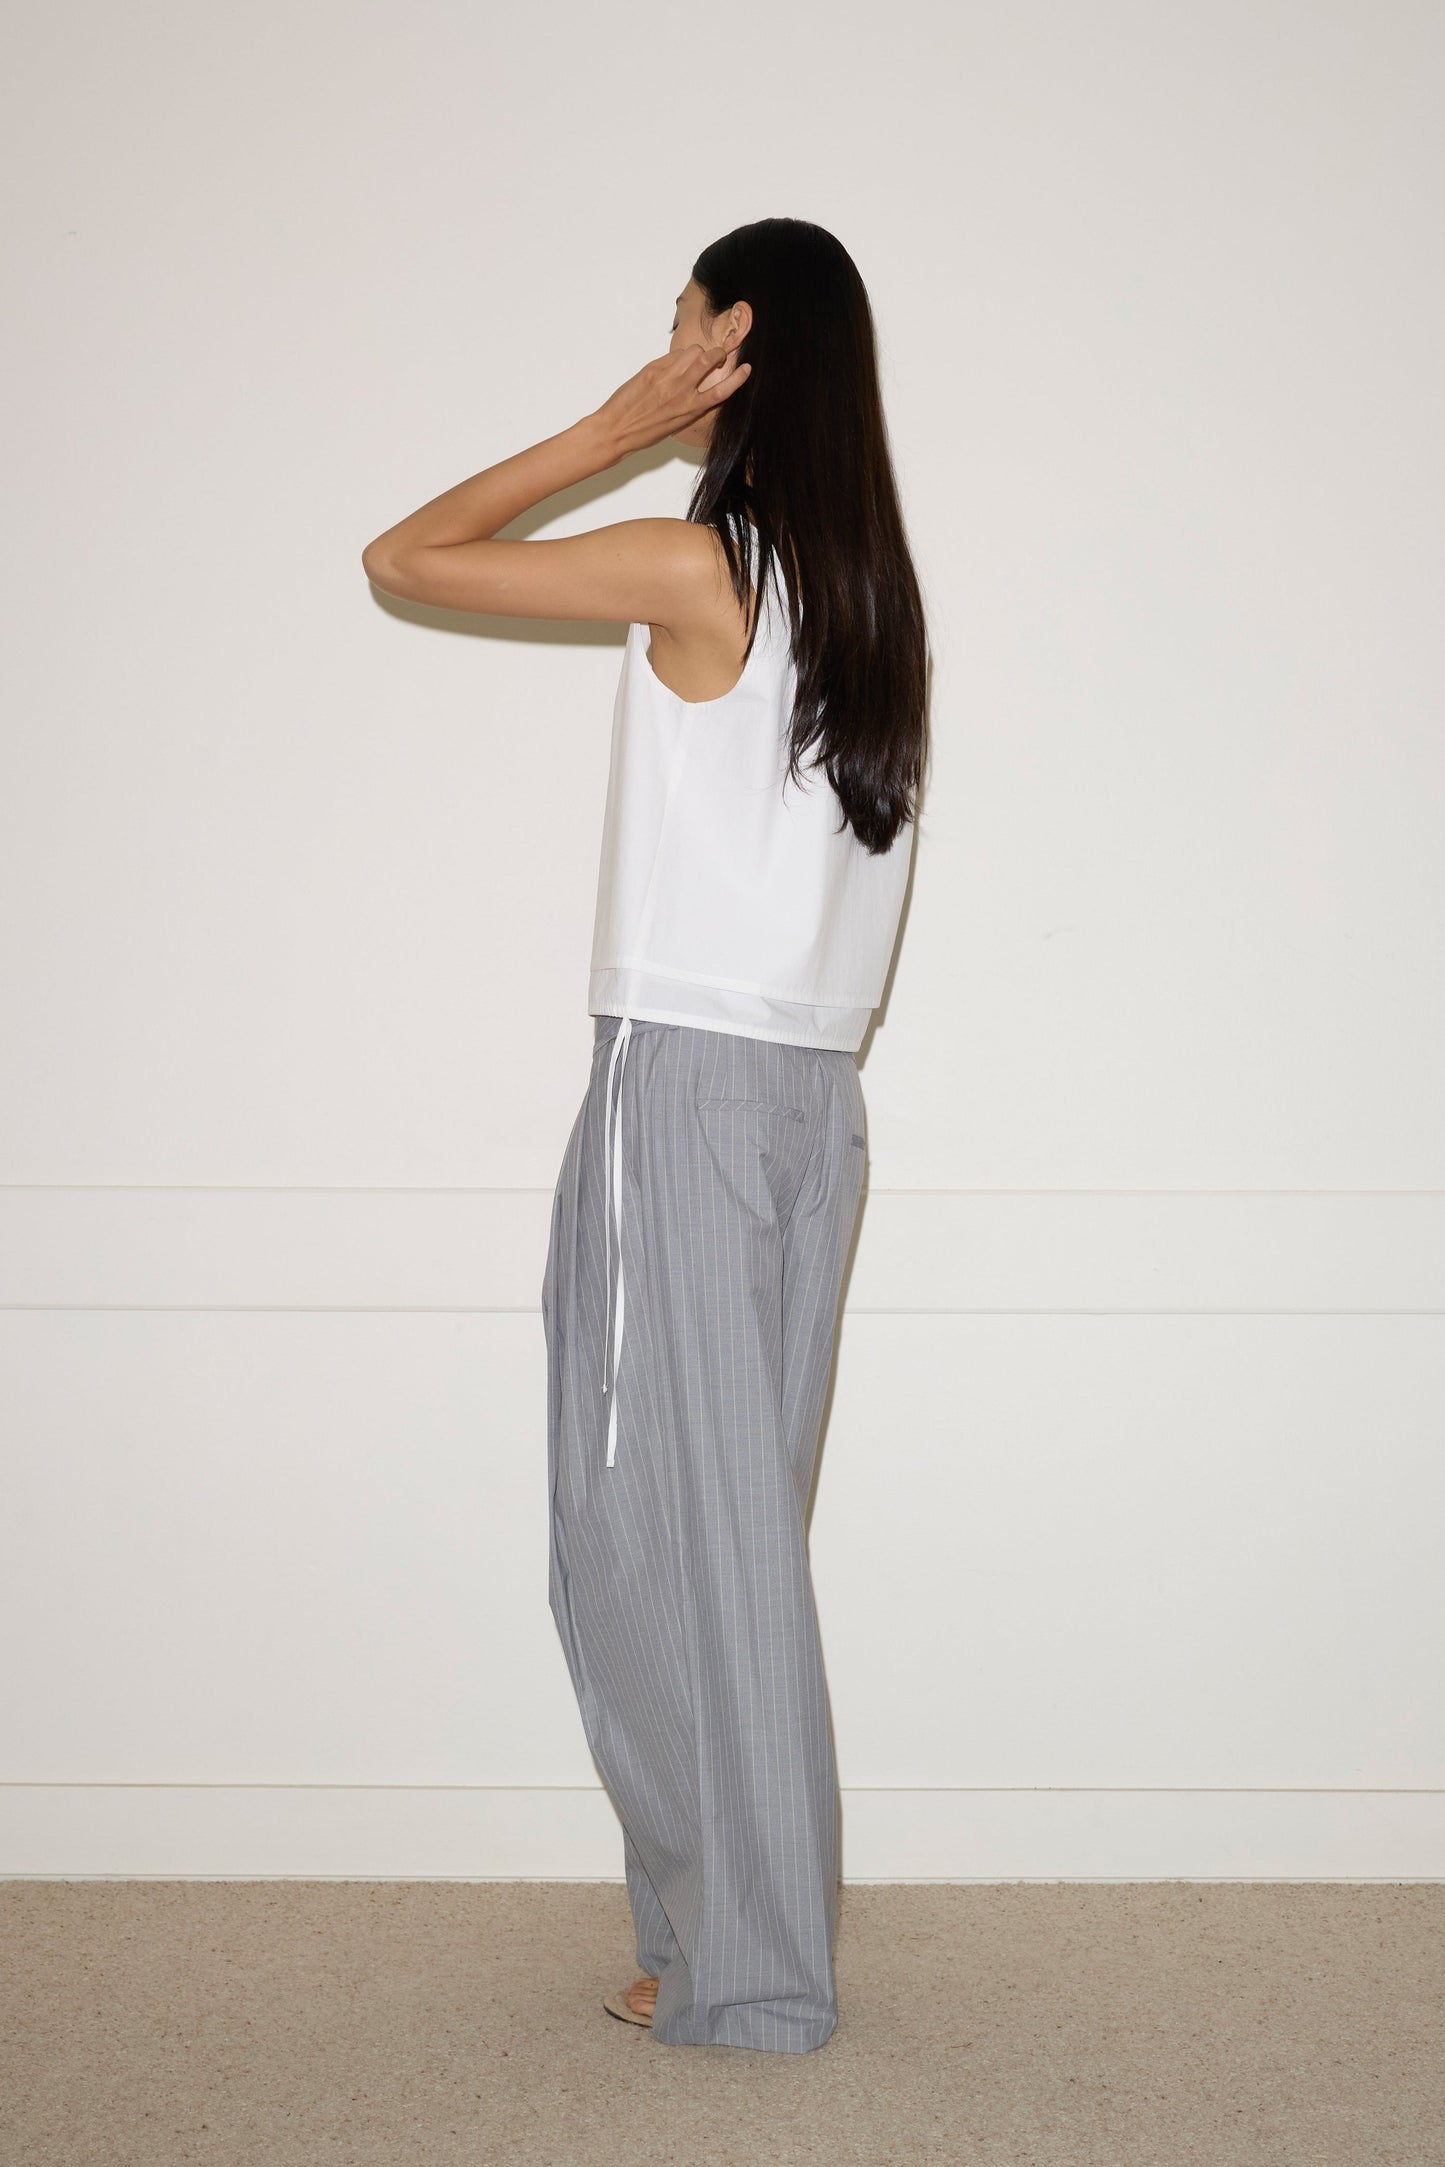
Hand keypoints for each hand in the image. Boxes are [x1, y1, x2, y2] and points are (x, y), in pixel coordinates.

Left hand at [591, 342, 751, 458]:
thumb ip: (691, 405)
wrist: (615, 430)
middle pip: (709, 360)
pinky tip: (671, 366)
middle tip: (716, 355)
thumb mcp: (676, 424)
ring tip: (692, 360)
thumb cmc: (645, 432)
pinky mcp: (652, 370)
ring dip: (697, 352)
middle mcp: (681, 392)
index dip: (738, 378)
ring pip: (693, 351)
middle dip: (717, 353)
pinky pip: (673, 355)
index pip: (722, 390)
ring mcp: (666, 378)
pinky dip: (677, 357)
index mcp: (690, 410)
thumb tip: (701, 387)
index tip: (747, 368)